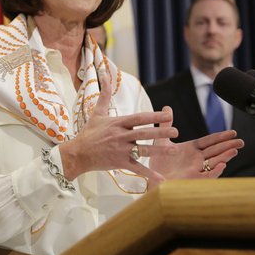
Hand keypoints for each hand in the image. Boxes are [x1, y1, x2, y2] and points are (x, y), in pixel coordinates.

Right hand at [59, 76, 179, 183]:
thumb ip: (104, 95)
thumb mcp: (97, 113)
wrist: (77, 153)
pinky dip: (149, 174)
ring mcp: (120, 150)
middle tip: (176, 131)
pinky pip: (137, 168)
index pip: (139, 118)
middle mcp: (120, 136)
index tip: (167, 115)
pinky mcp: (119, 163)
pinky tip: (161, 178)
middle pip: (144, 133)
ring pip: (143, 150)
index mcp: (118, 123)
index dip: (154, 116)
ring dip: (160, 150)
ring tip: (174, 149)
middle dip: (161, 132)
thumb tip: (105, 75)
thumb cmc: (88, 133)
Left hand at [149, 106, 243, 178]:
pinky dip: (215, 171)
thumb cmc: (159, 161)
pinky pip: (207, 175)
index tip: (233, 132)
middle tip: (241, 141)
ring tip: (234, 151)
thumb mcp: (162, 140)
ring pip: (214, 162)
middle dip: (228, 146)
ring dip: (225, 157)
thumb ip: (166, 125)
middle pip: (215, 151)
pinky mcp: (193, 179)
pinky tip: (222, 165)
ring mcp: (196, 169)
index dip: (221, 137)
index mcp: (192, 148)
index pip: (209, 141)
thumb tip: (166, 107)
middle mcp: (197, 158)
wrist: (152, 177)